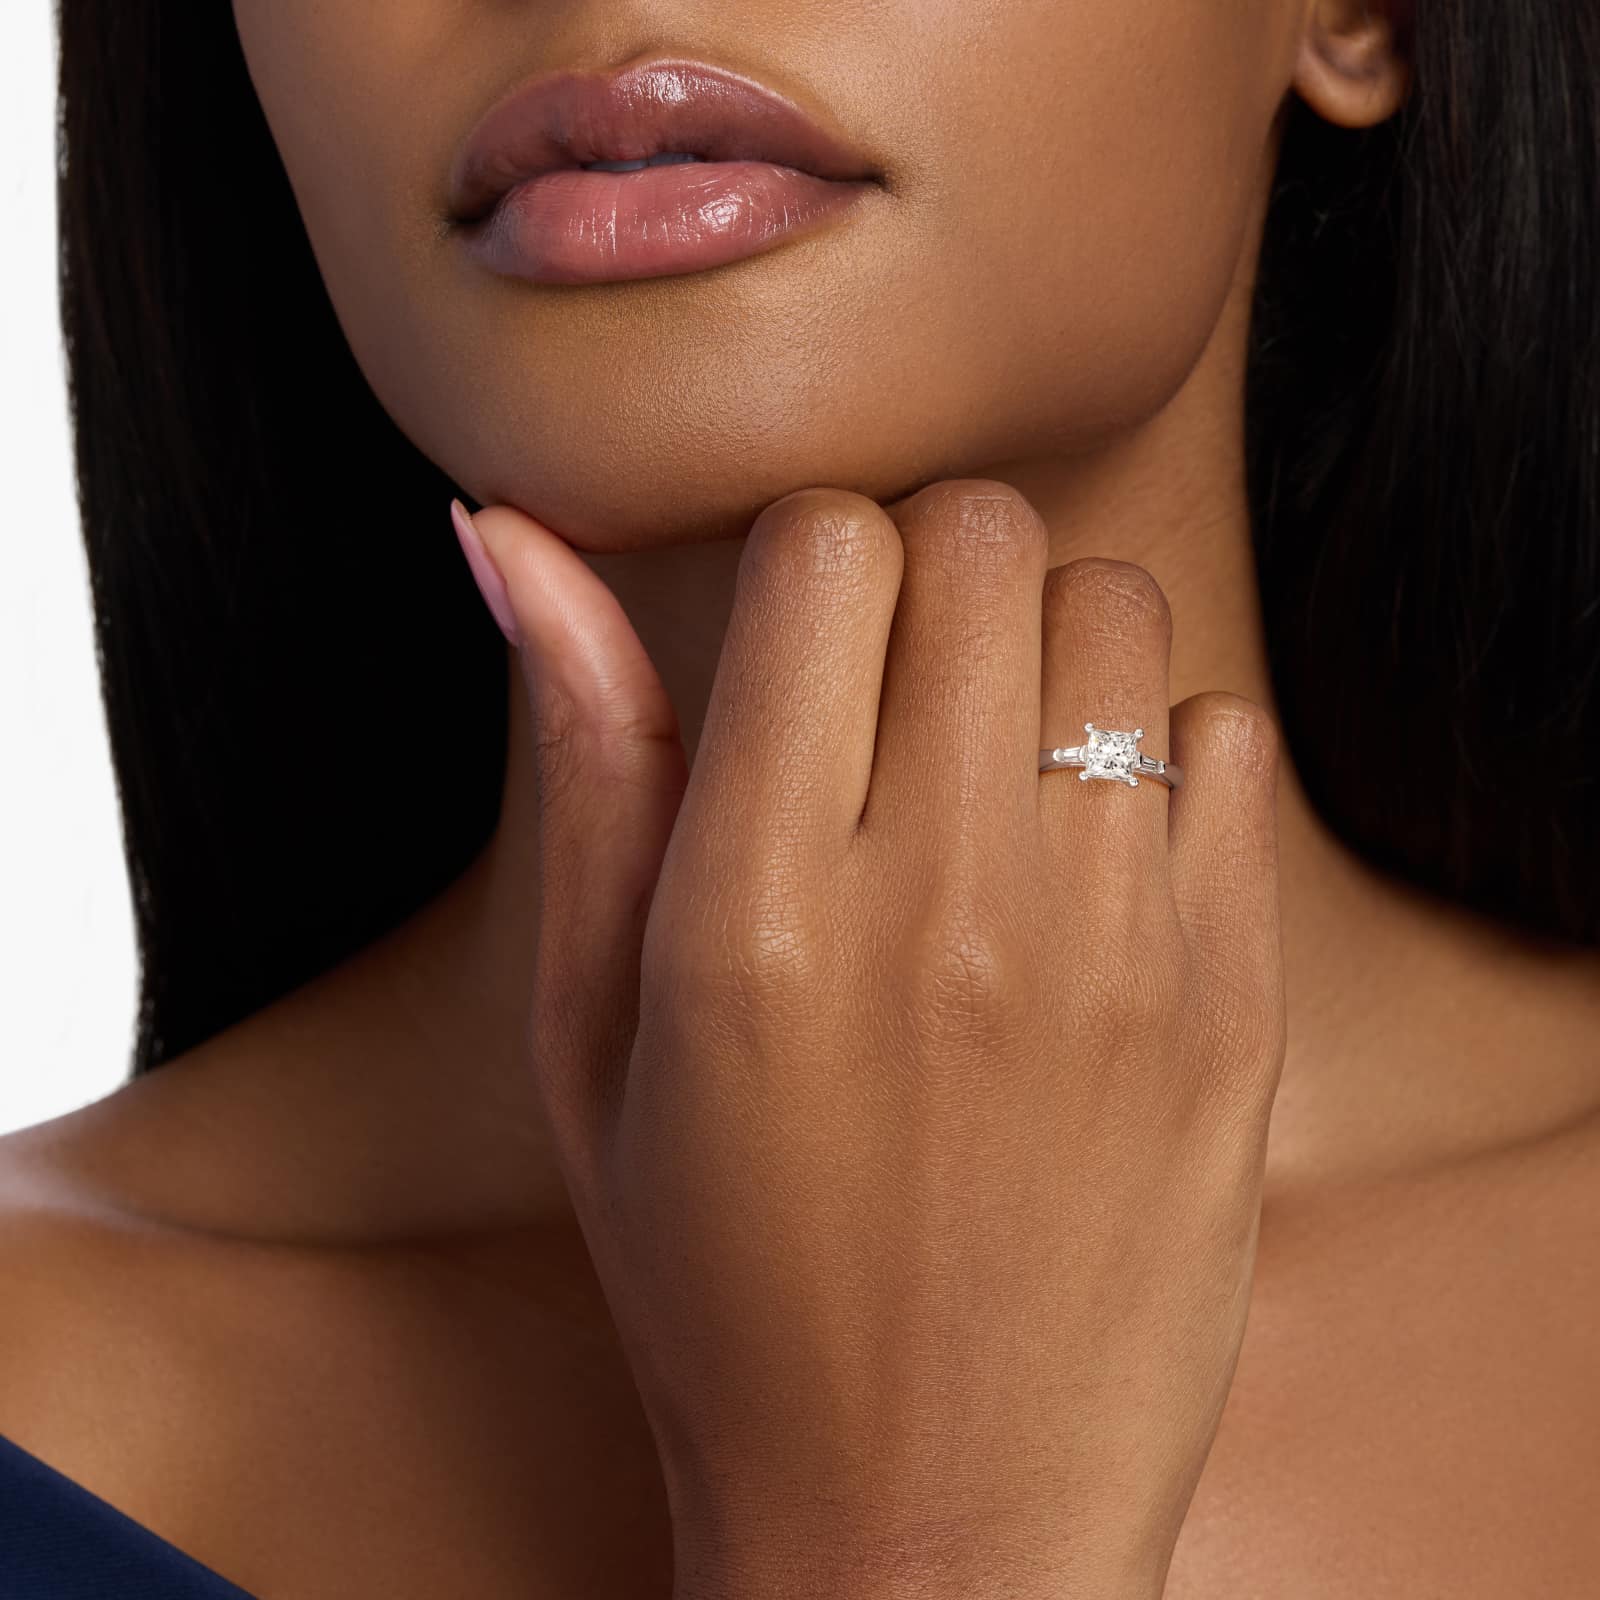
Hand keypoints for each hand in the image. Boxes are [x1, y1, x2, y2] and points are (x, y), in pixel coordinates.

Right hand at [460, 481, 1285, 1599]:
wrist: (931, 1519)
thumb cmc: (722, 1284)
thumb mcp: (593, 1034)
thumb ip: (582, 764)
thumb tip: (512, 545)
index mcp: (753, 912)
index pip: (822, 548)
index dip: (807, 560)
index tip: (804, 642)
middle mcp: (942, 909)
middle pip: (980, 539)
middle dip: (927, 572)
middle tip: (896, 692)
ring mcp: (1110, 954)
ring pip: (1116, 608)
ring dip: (1047, 644)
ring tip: (994, 765)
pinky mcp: (1232, 1006)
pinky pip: (1230, 743)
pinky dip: (1163, 753)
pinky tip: (1095, 854)